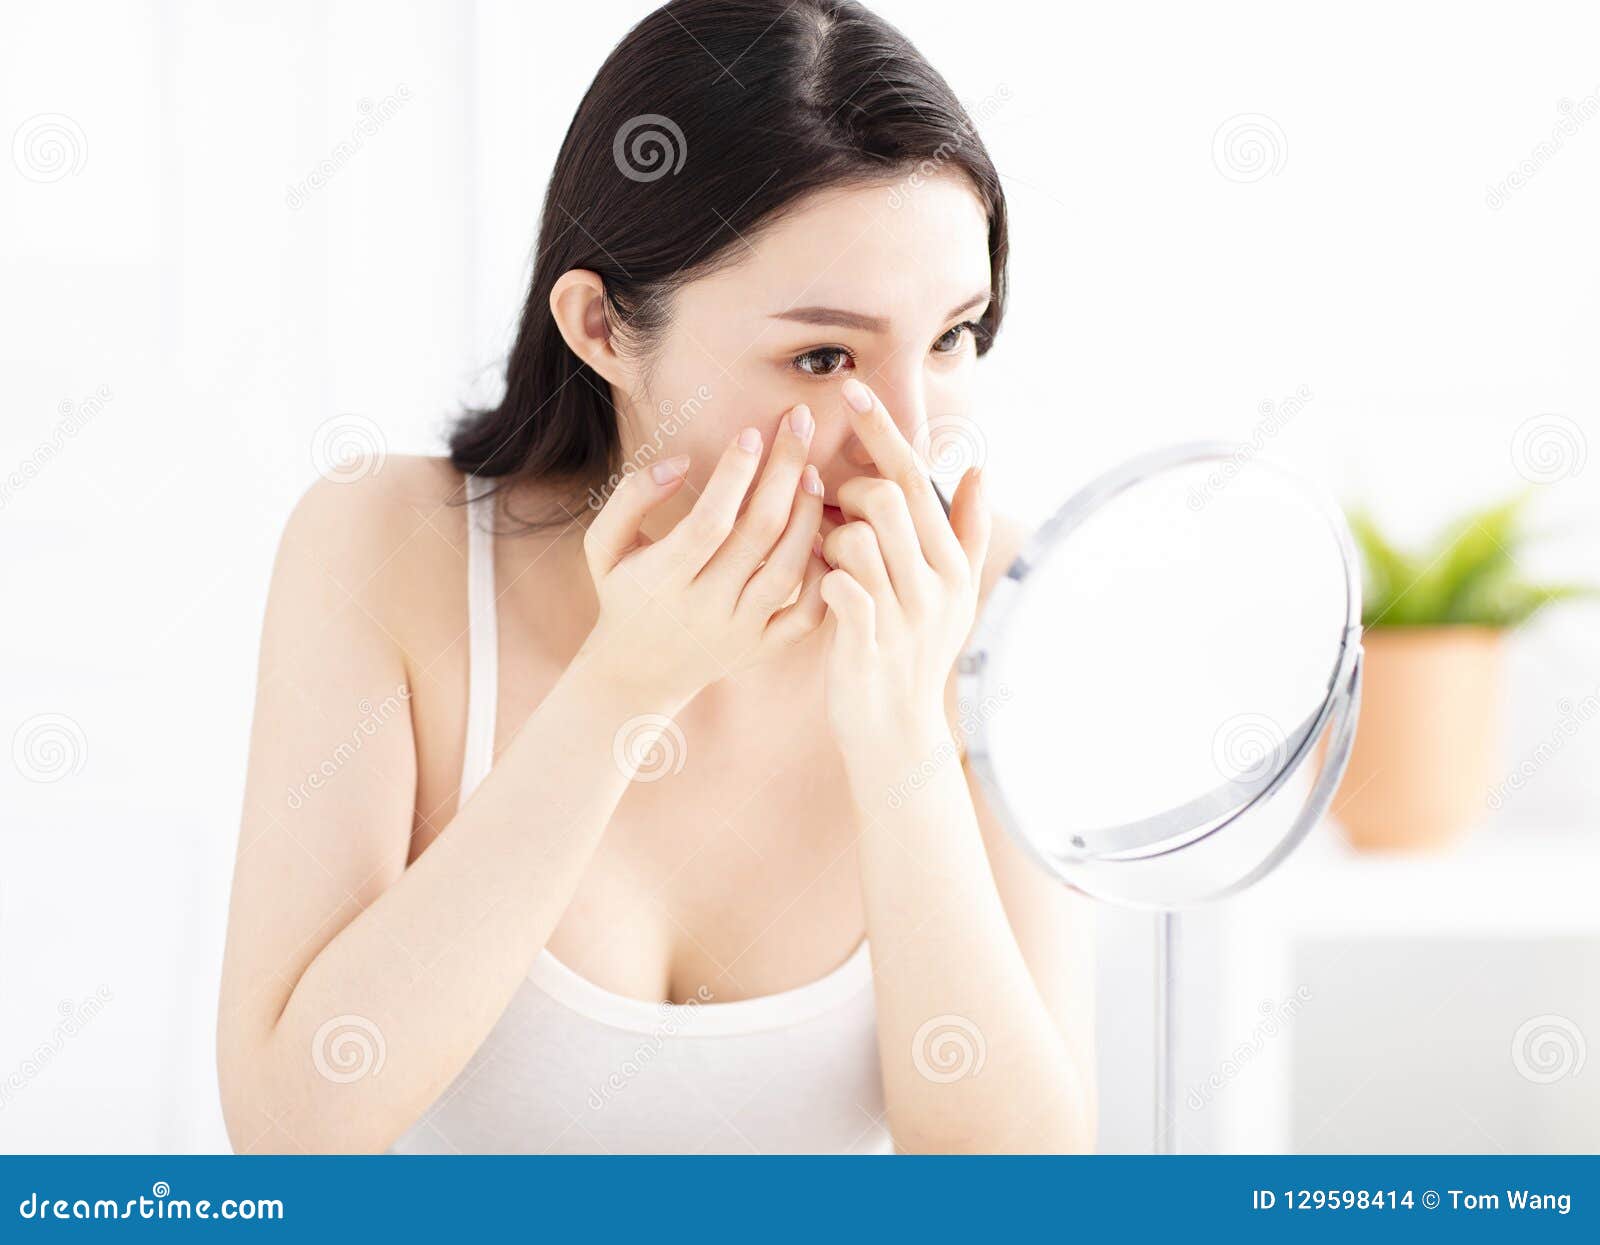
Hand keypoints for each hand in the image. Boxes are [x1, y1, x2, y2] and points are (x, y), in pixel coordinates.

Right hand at [575, 407, 827, 707]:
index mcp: (662, 580)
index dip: (734, 475)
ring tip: (814, 473)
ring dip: (809, 516)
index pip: (709, 521)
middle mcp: (704, 607)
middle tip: (800, 425)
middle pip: (758, 534)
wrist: (638, 672)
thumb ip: (630, 498)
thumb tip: (679, 463)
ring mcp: (738, 632)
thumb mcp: (604, 546)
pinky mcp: (762, 648)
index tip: (752, 432)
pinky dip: (824, 575)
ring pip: (789, 569)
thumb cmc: (624, 592)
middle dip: (784, 471)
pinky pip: (807, 615)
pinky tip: (824, 534)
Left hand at [818, 379, 989, 773]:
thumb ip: (967, 530)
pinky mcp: (867, 641)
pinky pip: (839, 583)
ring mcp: (902, 613)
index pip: (917, 478)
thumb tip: (982, 468)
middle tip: (832, 512)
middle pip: (885, 496)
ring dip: (828, 538)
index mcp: (952, 562)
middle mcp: (934, 582)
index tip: (851, 391)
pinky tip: (821, 588)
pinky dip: (823, 576)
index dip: (883, 432)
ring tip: (827, 560)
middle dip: (848, 493)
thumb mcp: (953, 594)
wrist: (897, 733)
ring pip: (856, 535)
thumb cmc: (914, 654)